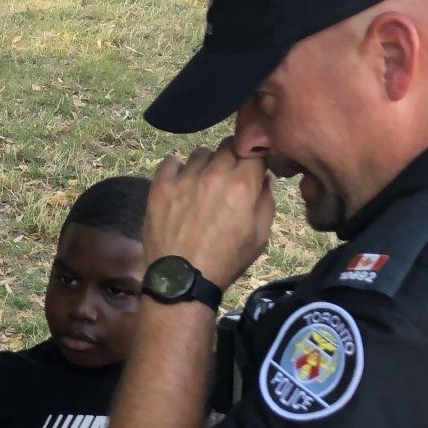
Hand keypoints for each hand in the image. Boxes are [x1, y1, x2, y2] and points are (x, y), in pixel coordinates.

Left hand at [144, 143, 275, 289]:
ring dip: (205, 164)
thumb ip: (266, 201)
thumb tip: (263, 178)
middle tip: (226, 179)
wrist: (183, 280)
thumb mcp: (260, 237)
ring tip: (201, 185)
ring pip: (200, 153)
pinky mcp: (161, 186)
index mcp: (243, 185)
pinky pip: (170, 162)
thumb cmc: (225, 261)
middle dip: (231, 159)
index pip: (254, 152)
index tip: (250, 170)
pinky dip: (177, 169)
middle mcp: (214, 174)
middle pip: (227, 146)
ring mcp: (185, 178)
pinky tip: (180, 185)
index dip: (253, 160)